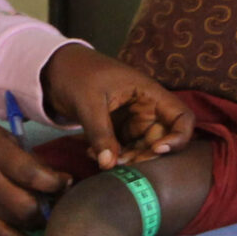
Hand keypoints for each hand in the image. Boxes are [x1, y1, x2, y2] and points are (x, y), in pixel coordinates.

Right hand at [0, 117, 70, 235]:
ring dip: (42, 220)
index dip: (55, 182)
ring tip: (53, 211)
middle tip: (62, 198)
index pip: (31, 175)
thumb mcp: (6, 138)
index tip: (67, 180)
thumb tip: (59, 181)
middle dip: (51, 204)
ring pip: (20, 223)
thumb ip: (31, 160)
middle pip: (27, 206)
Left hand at [40, 45, 195, 168]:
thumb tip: (109, 165)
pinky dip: (112, 157)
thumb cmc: (76, 74)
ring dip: (127, 160)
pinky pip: (124, 150)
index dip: (178, 138)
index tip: (157, 150)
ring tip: (99, 157)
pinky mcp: (119, 130)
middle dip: (145, 156)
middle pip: (163, 140)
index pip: (182, 118)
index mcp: (150, 93)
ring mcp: (133, 121)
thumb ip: (100, 133)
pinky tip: (92, 154)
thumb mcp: (88, 102)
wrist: (54, 71)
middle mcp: (147, 109)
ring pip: (143, 150)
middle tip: (119, 163)